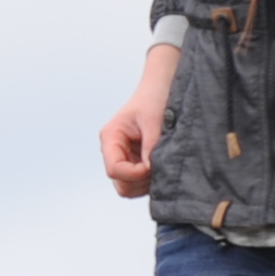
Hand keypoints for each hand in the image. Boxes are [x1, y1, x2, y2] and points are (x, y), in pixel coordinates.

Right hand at [98, 46, 176, 198]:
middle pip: (121, 184)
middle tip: (160, 167)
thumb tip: (151, 170)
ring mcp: (125, 159)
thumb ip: (151, 148)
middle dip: (141, 181)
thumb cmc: (155, 99)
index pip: (114, 170)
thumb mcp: (154, 122)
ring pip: (130, 188)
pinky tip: (163, 166)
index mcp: (111, 138)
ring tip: (163, 165)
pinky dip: (152, 182)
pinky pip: (141, 184)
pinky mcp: (137, 163)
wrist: (163, 87)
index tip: (152, 165)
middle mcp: (114, 151)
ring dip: (147, 183)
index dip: (134, 174)